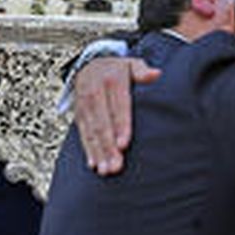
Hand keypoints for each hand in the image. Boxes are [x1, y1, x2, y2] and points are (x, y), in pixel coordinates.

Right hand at [74, 57, 159, 175]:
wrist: (90, 64)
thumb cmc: (118, 70)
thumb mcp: (132, 64)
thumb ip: (142, 71)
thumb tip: (156, 74)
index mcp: (111, 80)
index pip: (118, 106)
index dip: (120, 126)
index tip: (124, 144)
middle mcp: (95, 91)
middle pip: (102, 122)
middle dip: (108, 146)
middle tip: (115, 166)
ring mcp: (84, 103)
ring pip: (91, 131)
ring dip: (98, 152)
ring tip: (106, 170)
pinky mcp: (78, 113)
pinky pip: (82, 133)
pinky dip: (88, 149)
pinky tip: (94, 164)